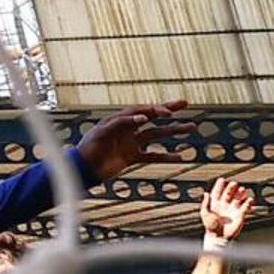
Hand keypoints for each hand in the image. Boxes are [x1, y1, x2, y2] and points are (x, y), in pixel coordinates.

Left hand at [72, 100, 189, 183]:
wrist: (82, 169)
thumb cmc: (88, 148)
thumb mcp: (102, 132)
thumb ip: (121, 122)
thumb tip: (143, 117)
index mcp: (119, 120)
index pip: (142, 110)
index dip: (155, 109)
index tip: (168, 112)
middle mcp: (128, 129)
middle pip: (152, 117)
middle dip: (169, 110)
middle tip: (185, 103)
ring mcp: (131, 143)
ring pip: (157, 135)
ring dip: (174, 131)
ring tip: (191, 127)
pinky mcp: (132, 157)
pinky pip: (153, 156)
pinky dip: (166, 156)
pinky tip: (180, 156)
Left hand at [200, 176, 252, 243]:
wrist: (219, 237)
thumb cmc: (210, 226)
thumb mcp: (205, 213)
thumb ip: (205, 203)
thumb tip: (205, 193)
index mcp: (215, 204)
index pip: (218, 192)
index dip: (220, 186)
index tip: (222, 179)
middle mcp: (225, 205)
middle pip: (229, 193)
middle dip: (231, 188)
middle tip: (234, 183)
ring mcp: (233, 209)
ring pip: (238, 198)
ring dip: (240, 193)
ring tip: (242, 189)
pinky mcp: (240, 214)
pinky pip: (245, 207)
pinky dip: (248, 203)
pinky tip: (249, 199)